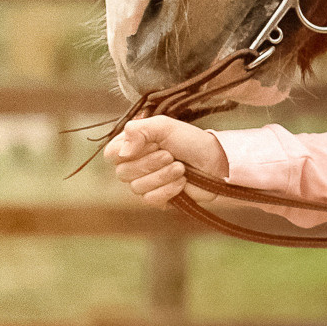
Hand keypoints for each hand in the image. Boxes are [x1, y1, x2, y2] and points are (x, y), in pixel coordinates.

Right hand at [105, 116, 227, 207]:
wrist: (216, 160)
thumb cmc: (190, 141)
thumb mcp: (164, 126)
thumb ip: (139, 130)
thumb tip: (123, 152)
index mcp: (132, 147)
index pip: (111, 154)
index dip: (127, 151)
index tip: (150, 144)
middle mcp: (135, 166)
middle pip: (123, 173)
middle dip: (150, 163)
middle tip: (170, 155)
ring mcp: (145, 184)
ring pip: (137, 187)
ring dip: (163, 175)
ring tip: (180, 167)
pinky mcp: (158, 199)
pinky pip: (151, 199)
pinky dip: (168, 189)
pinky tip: (182, 181)